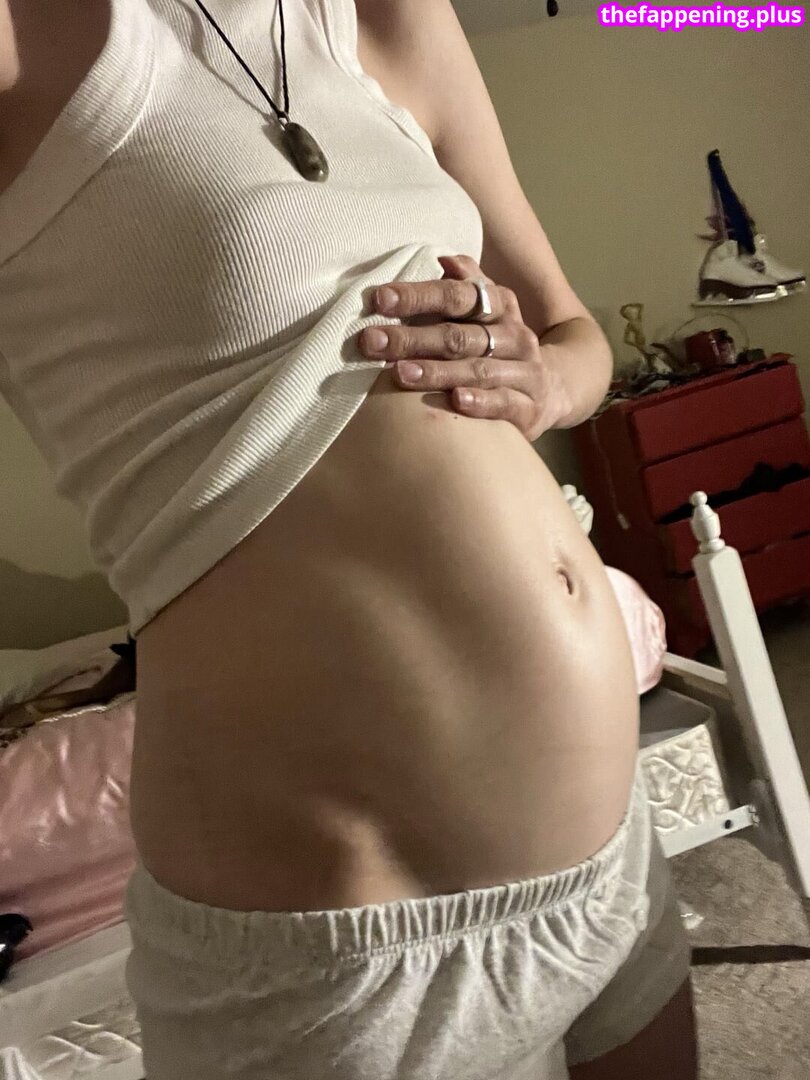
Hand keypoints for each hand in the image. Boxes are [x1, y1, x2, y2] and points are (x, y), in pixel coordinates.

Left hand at [358, 254, 562, 440]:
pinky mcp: (530, 409)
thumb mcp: (487, 312)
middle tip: (371, 341)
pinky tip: (455, 402)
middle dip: (412, 337)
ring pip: (479, 369)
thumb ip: (464, 286)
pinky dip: (480, 402)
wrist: (554, 389)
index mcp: (500, 306)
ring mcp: (525, 372)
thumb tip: (443, 258)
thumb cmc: (500, 347)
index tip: (378, 299)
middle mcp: (515, 336)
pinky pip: (505, 403)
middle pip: (460, 334)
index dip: (417, 296)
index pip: (457, 295)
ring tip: (400, 373)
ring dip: (437, 372)